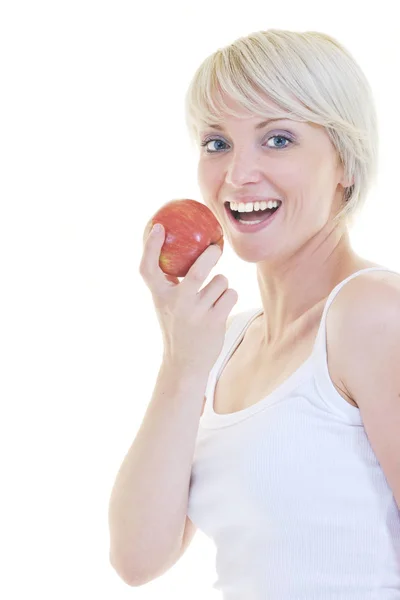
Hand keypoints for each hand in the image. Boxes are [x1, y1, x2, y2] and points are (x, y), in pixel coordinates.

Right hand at [139, 224, 237, 374]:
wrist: (184, 363)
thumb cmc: (177, 326)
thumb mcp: (166, 304)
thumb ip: (169, 282)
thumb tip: (178, 250)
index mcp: (160, 296)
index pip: (149, 268)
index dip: (151, 246)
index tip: (159, 227)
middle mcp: (176, 303)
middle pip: (199, 269)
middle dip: (211, 255)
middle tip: (216, 249)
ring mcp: (196, 312)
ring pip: (221, 281)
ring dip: (222, 285)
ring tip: (212, 299)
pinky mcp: (215, 320)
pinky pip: (231, 294)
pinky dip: (229, 297)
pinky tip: (219, 308)